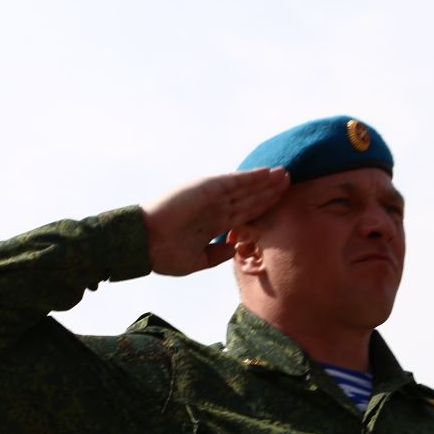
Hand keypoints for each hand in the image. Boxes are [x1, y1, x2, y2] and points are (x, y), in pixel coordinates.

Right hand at [141, 167, 290, 275]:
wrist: (144, 245)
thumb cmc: (163, 255)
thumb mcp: (197, 260)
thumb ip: (218, 254)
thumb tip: (236, 249)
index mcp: (212, 224)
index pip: (243, 214)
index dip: (261, 208)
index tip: (279, 205)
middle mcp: (214, 208)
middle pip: (248, 199)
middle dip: (268, 192)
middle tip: (289, 182)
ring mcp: (211, 197)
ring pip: (245, 188)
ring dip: (265, 182)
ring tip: (284, 175)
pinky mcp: (206, 189)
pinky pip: (234, 181)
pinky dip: (251, 177)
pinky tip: (267, 173)